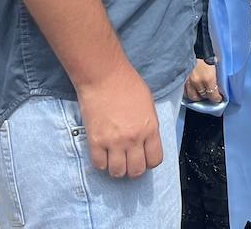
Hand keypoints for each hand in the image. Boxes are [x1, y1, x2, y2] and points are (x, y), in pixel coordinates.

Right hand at [76, 61, 163, 177]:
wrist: (104, 77)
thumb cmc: (128, 84)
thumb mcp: (148, 105)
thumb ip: (149, 125)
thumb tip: (147, 141)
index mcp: (150, 128)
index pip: (155, 160)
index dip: (150, 162)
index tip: (144, 158)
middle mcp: (134, 139)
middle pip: (136, 170)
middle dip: (134, 169)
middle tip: (129, 162)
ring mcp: (114, 142)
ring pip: (117, 172)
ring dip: (117, 169)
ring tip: (115, 160)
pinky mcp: (95, 141)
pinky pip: (99, 165)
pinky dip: (101, 163)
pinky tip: (103, 154)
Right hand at [183, 58, 221, 103]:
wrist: (193, 47)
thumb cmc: (206, 54)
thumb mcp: (215, 64)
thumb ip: (216, 76)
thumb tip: (219, 85)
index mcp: (208, 78)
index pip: (213, 95)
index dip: (217, 98)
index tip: (218, 98)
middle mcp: (198, 82)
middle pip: (203, 96)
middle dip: (207, 97)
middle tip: (210, 95)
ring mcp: (188, 82)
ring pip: (193, 96)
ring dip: (198, 97)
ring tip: (201, 95)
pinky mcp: (181, 80)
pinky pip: (185, 92)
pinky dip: (189, 93)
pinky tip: (192, 91)